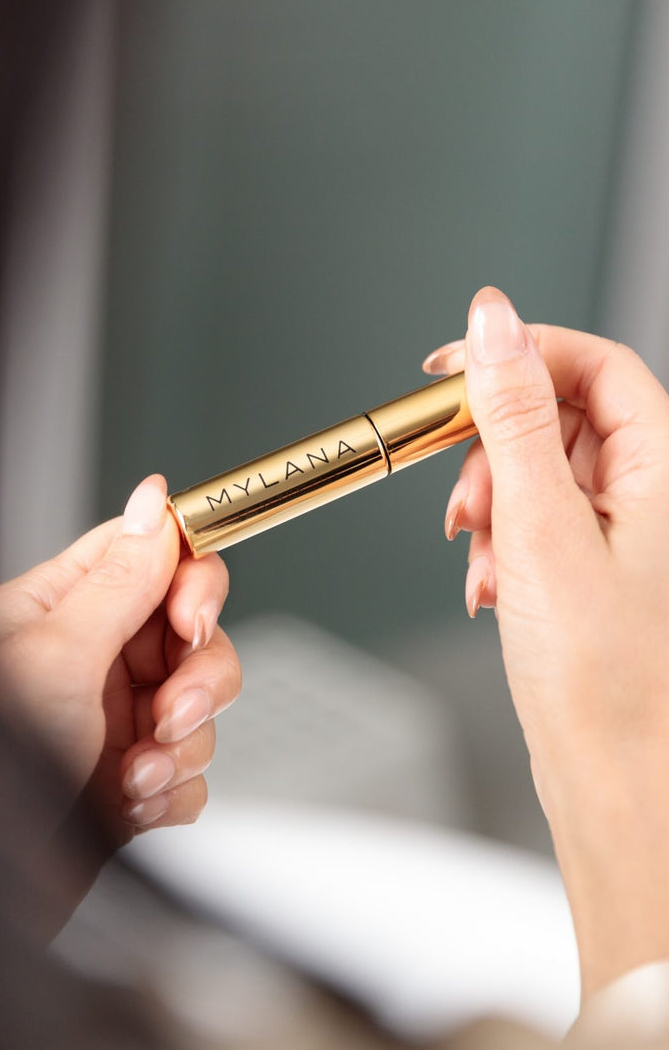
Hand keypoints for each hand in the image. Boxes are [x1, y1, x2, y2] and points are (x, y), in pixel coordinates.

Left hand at [0, 474, 239, 846]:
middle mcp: (92, 660)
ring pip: (204, 702)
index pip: (151, 557)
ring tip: (137, 772)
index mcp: (60, 611)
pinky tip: (135, 803)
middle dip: (198, 677)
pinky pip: (195, 766)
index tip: (195, 615)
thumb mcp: (56, 658)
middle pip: (193, 632)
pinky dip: (175, 788)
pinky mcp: (136, 777)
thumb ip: (119, 580)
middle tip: (170, 710)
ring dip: (183, 744)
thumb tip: (153, 503)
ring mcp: (116, 720)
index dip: (191, 579)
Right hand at [424, 288, 668, 997]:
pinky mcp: (585, 565)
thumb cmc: (604, 678)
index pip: (592, 362)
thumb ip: (513, 416)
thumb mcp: (541, 526)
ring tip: (482, 556)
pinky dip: (498, 543)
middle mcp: (646, 491)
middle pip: (557, 414)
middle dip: (494, 450)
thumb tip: (493, 322)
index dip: (520, 355)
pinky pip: (530, 520)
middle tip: (466, 494)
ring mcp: (616, 530)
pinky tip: (491, 586)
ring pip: (535, 470)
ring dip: (490, 504)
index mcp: (660, 465)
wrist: (611, 778)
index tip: (453, 372)